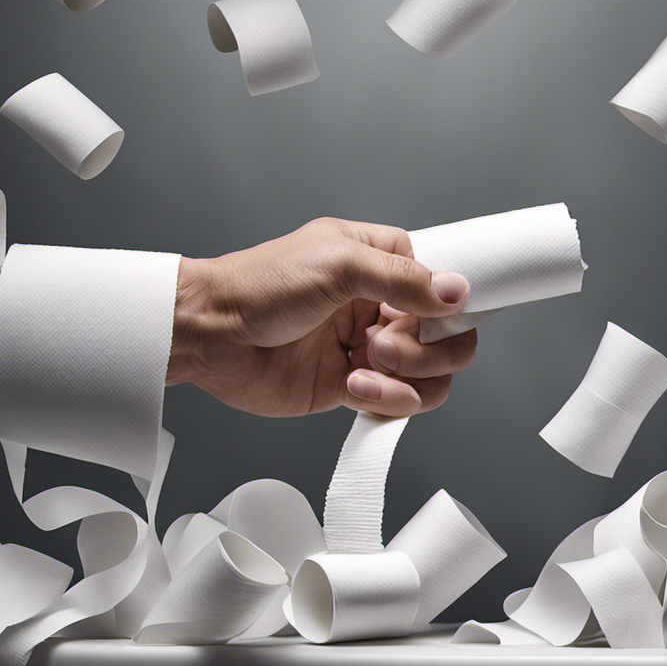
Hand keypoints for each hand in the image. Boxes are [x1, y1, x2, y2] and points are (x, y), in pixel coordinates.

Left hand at [167, 217, 476, 416]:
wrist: (209, 336)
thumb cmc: (259, 286)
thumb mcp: (336, 264)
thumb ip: (402, 279)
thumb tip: (457, 292)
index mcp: (380, 262)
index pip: (445, 285)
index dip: (451, 308)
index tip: (438, 319)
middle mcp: (380, 306)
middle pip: (448, 337)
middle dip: (428, 350)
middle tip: (383, 345)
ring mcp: (368, 349)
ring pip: (429, 376)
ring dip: (406, 380)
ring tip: (364, 371)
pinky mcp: (351, 387)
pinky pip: (397, 403)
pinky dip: (386, 403)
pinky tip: (353, 390)